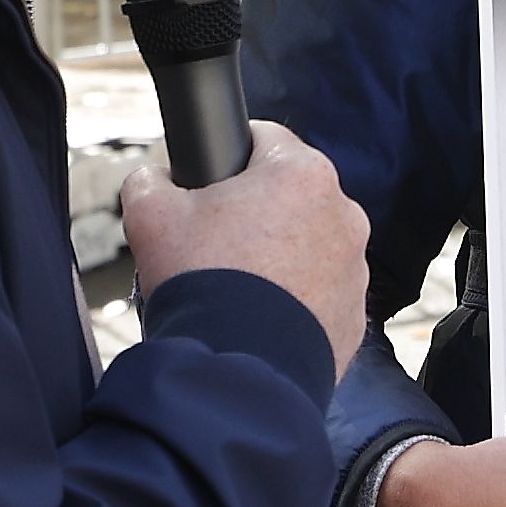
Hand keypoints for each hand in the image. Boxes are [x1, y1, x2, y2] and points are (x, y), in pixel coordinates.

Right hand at [123, 125, 368, 370]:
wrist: (236, 368)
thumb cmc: (199, 280)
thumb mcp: (149, 215)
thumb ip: (150, 180)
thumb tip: (158, 179)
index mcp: (301, 173)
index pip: (263, 139)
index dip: (227, 155)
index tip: (207, 183)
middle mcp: (343, 212)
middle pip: (289, 196)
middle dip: (254, 212)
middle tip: (215, 243)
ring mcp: (356, 266)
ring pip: (309, 246)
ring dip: (279, 256)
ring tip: (237, 286)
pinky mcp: (354, 313)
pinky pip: (321, 293)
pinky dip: (294, 300)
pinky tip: (260, 316)